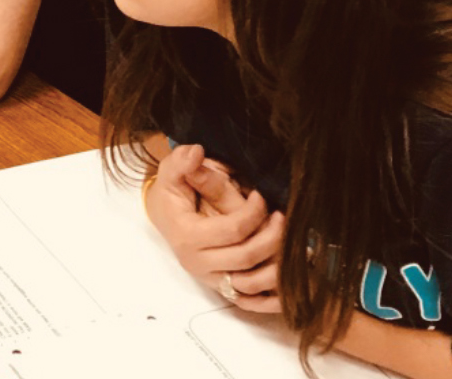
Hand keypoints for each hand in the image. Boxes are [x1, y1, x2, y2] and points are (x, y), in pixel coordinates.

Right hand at [145, 144, 284, 312]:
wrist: (165, 217)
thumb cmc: (172, 194)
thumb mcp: (171, 174)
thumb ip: (182, 162)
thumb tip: (196, 153)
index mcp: (187, 236)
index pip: (232, 230)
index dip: (253, 212)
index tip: (261, 195)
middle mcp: (198, 263)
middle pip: (246, 258)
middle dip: (271, 237)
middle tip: (282, 217)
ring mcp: (212, 279)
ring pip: (253, 284)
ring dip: (277, 266)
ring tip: (288, 242)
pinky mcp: (223, 288)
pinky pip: (253, 302)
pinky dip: (273, 299)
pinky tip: (290, 284)